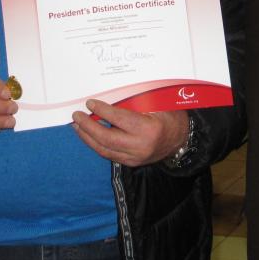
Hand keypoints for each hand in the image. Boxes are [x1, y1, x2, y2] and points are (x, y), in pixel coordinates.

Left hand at [71, 102, 188, 166]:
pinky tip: (88, 135)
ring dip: (88, 137)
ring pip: (104, 149)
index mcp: (148, 129)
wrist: (182, 141)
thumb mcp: (157, 105)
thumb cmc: (170, 118)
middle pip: (107, 138)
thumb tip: (109, 96)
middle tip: (77, 116)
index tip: (90, 103)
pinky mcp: (131, 163)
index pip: (119, 119)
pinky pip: (109, 154)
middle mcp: (140, 146)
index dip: (102, 111)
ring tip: (77, 126)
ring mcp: (135, 158)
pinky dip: (96, 144)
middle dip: (88, 127)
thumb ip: (135, 103)